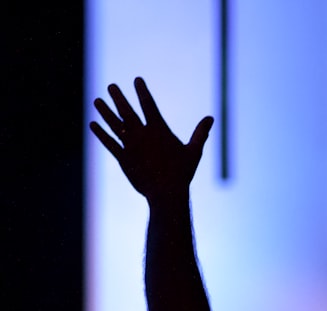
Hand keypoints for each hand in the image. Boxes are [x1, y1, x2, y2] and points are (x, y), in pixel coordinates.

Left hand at [90, 77, 212, 200]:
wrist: (167, 193)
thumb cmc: (183, 172)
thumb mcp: (194, 151)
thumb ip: (200, 133)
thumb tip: (211, 118)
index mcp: (159, 130)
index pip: (149, 104)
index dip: (142, 91)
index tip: (137, 80)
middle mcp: (142, 135)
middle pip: (127, 111)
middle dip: (118, 97)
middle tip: (111, 86)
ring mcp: (131, 146)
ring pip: (114, 125)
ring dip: (104, 111)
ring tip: (96, 100)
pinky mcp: (123, 158)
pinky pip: (109, 143)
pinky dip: (100, 133)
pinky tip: (93, 124)